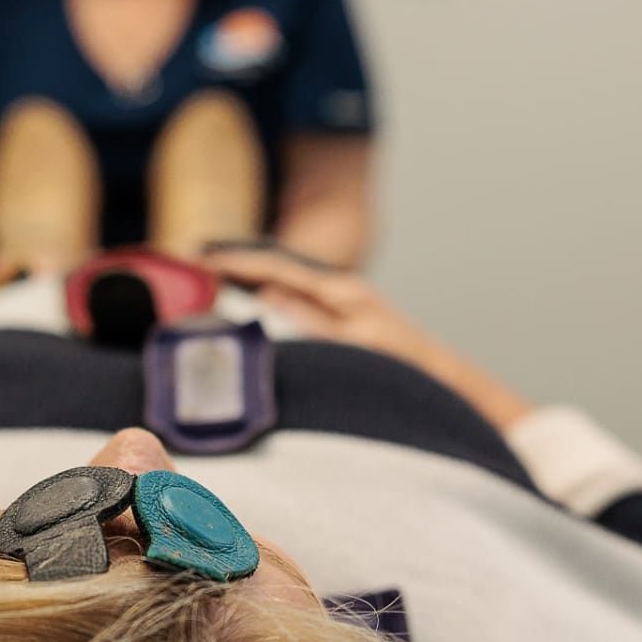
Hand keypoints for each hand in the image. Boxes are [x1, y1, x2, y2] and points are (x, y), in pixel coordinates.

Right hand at [203, 247, 534, 431]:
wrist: (446, 382)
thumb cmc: (405, 369)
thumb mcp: (354, 347)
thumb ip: (310, 320)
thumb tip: (268, 293)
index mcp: (339, 290)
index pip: (276, 266)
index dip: (237, 262)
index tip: (202, 259)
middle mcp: (341, 288)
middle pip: (278, 266)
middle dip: (238, 262)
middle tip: (195, 261)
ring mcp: (344, 300)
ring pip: (287, 279)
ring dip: (252, 274)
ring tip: (215, 273)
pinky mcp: (345, 315)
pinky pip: (297, 294)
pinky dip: (271, 289)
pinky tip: (256, 297)